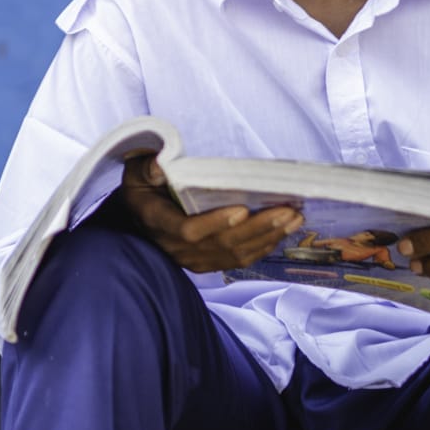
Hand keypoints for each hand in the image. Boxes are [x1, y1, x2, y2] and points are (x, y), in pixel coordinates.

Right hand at [115, 156, 301, 272]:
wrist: (137, 220)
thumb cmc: (142, 189)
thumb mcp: (136, 172)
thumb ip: (146, 167)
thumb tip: (160, 166)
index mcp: (157, 222)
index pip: (188, 230)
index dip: (215, 223)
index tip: (242, 209)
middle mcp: (176, 248)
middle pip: (222, 243)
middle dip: (258, 227)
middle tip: (288, 210)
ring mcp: (193, 259)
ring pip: (234, 254)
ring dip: (267, 236)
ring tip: (294, 217)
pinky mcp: (207, 263)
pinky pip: (237, 260)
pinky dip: (262, 246)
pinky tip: (282, 232)